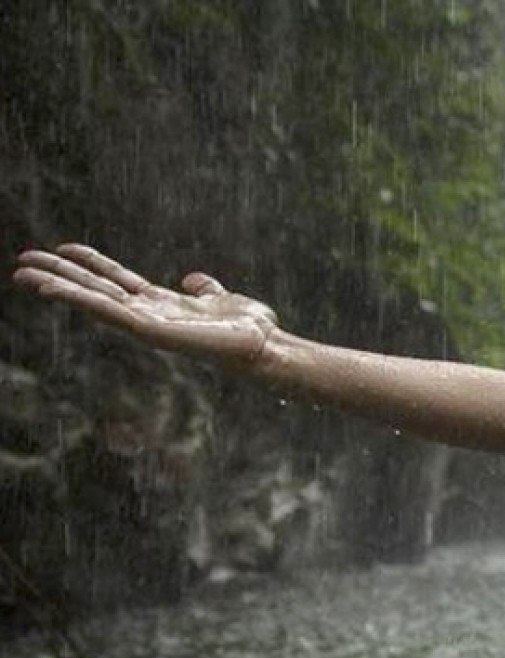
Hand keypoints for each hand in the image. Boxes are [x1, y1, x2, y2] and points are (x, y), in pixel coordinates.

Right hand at [13, 244, 279, 371]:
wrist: (265, 346)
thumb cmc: (247, 329)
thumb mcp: (220, 297)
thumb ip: (204, 287)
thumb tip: (194, 278)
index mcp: (160, 303)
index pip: (115, 280)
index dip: (89, 263)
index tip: (62, 247)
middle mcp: (148, 314)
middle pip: (94, 289)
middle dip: (59, 275)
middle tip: (20, 263)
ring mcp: (147, 324)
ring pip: (93, 302)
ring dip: (58, 288)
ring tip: (23, 276)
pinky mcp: (151, 333)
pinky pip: (109, 313)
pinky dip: (81, 301)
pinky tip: (55, 290)